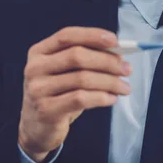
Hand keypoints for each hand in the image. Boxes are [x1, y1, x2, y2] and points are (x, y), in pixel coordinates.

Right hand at [18, 27, 130, 161]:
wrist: (36, 127)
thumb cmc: (57, 93)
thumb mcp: (64, 71)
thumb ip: (85, 57)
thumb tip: (117, 52)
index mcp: (39, 52)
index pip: (66, 35)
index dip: (92, 35)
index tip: (115, 41)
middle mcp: (35, 68)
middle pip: (76, 56)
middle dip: (107, 61)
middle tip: (127, 69)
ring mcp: (38, 89)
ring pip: (82, 78)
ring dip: (110, 82)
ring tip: (124, 87)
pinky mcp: (46, 110)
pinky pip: (81, 98)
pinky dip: (102, 97)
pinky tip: (112, 98)